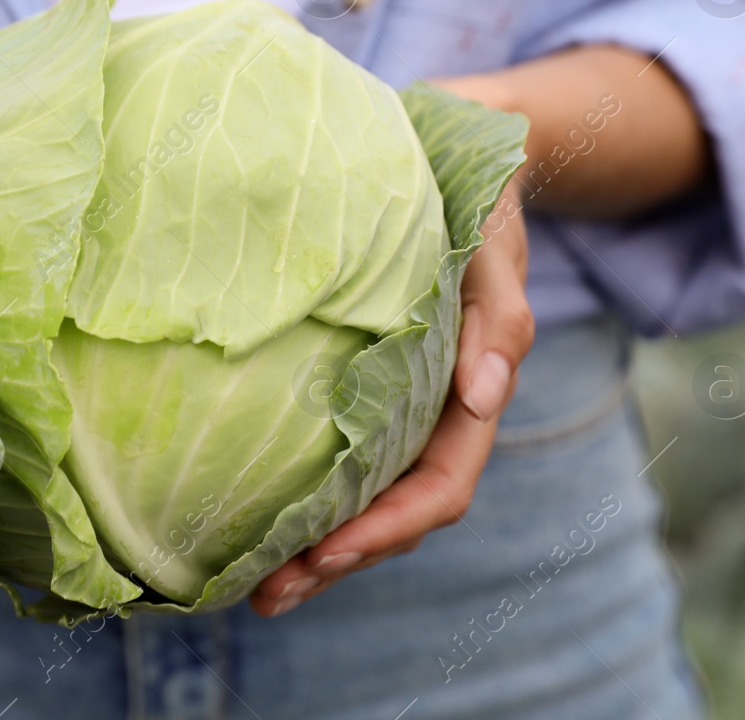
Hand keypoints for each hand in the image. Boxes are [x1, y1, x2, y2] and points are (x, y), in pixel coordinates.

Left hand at [251, 98, 533, 615]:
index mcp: (472, 391)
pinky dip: (300, 495)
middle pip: (394, 514)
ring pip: (362, 499)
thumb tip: (485, 393)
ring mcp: (397, 406)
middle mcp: (433, 412)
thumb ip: (498, 311)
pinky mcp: (359, 385)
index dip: (388, 530)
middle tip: (265, 594)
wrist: (454, 150)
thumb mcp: (495, 240)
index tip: (326, 555)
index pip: (440, 485)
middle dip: (337, 562)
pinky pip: (335, 457)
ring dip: (314, 548)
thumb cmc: (476, 197)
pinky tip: (246, 513)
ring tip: (247, 583)